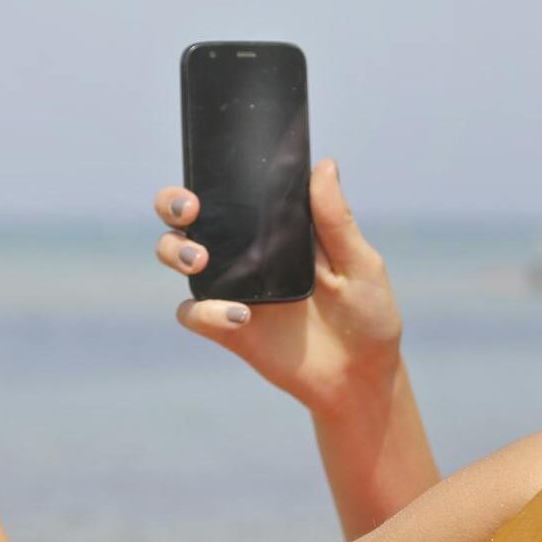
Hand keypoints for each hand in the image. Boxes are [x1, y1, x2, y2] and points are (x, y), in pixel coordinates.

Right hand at [155, 159, 402, 416]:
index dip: (210, 175)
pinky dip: (206, 311)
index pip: (233, 192)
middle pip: (189, 218)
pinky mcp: (228, 328)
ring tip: (200, 260)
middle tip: (191, 211)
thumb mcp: (360, 264)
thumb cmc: (368, 314)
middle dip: (173, 204)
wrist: (361, 377)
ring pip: (179, 257)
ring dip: (176, 251)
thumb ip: (336, 220)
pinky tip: (241, 316)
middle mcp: (247, 253)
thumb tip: (324, 165)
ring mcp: (234, 289)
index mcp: (277, 229)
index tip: (211, 171)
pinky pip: (195, 313)